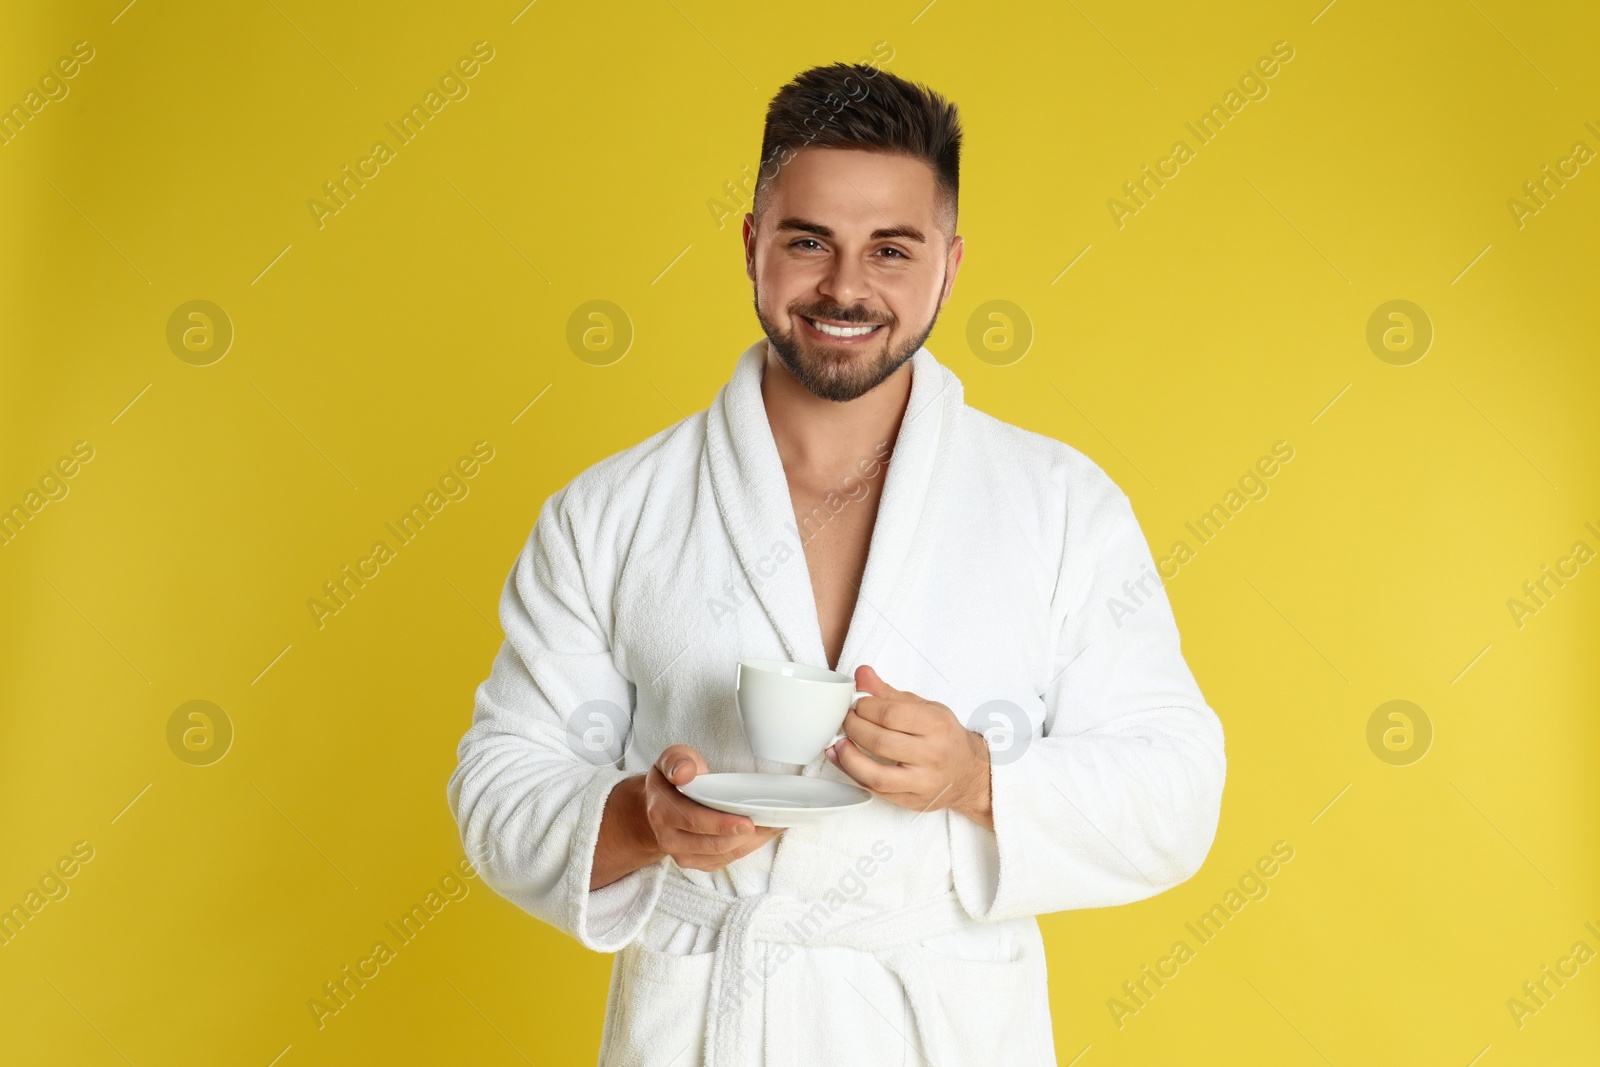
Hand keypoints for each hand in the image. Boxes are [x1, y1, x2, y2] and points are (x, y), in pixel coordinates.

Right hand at [642, 744, 784, 871]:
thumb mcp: (671, 759)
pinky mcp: (696, 862)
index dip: (722, 824)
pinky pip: (726, 860)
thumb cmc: (671, 781)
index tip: (747, 822)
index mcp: (662, 811)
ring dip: (752, 843)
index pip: (694, 821)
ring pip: (723, 855)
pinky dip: (748, 848)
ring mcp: (682, 854)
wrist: (656, 807)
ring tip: (774, 826)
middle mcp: (669, 838)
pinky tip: (763, 834)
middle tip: (772, 822)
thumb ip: (677, 760)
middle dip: (746, 835)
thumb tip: (685, 772)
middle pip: (714, 844)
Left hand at [825, 665, 992, 828]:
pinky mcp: (911, 801)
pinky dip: (853, 774)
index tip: (857, 704)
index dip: (865, 707)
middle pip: (880, 742)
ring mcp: (922, 782)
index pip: (891, 714)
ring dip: (848, 757)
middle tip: (846, 720)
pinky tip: (844, 760)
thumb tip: (862, 674)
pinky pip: (876, 791)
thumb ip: (889, 693)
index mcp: (937, 725)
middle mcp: (932, 755)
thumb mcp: (925, 708)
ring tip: (839, 743)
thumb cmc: (944, 737)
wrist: (969, 774)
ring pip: (876, 775)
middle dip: (854, 727)